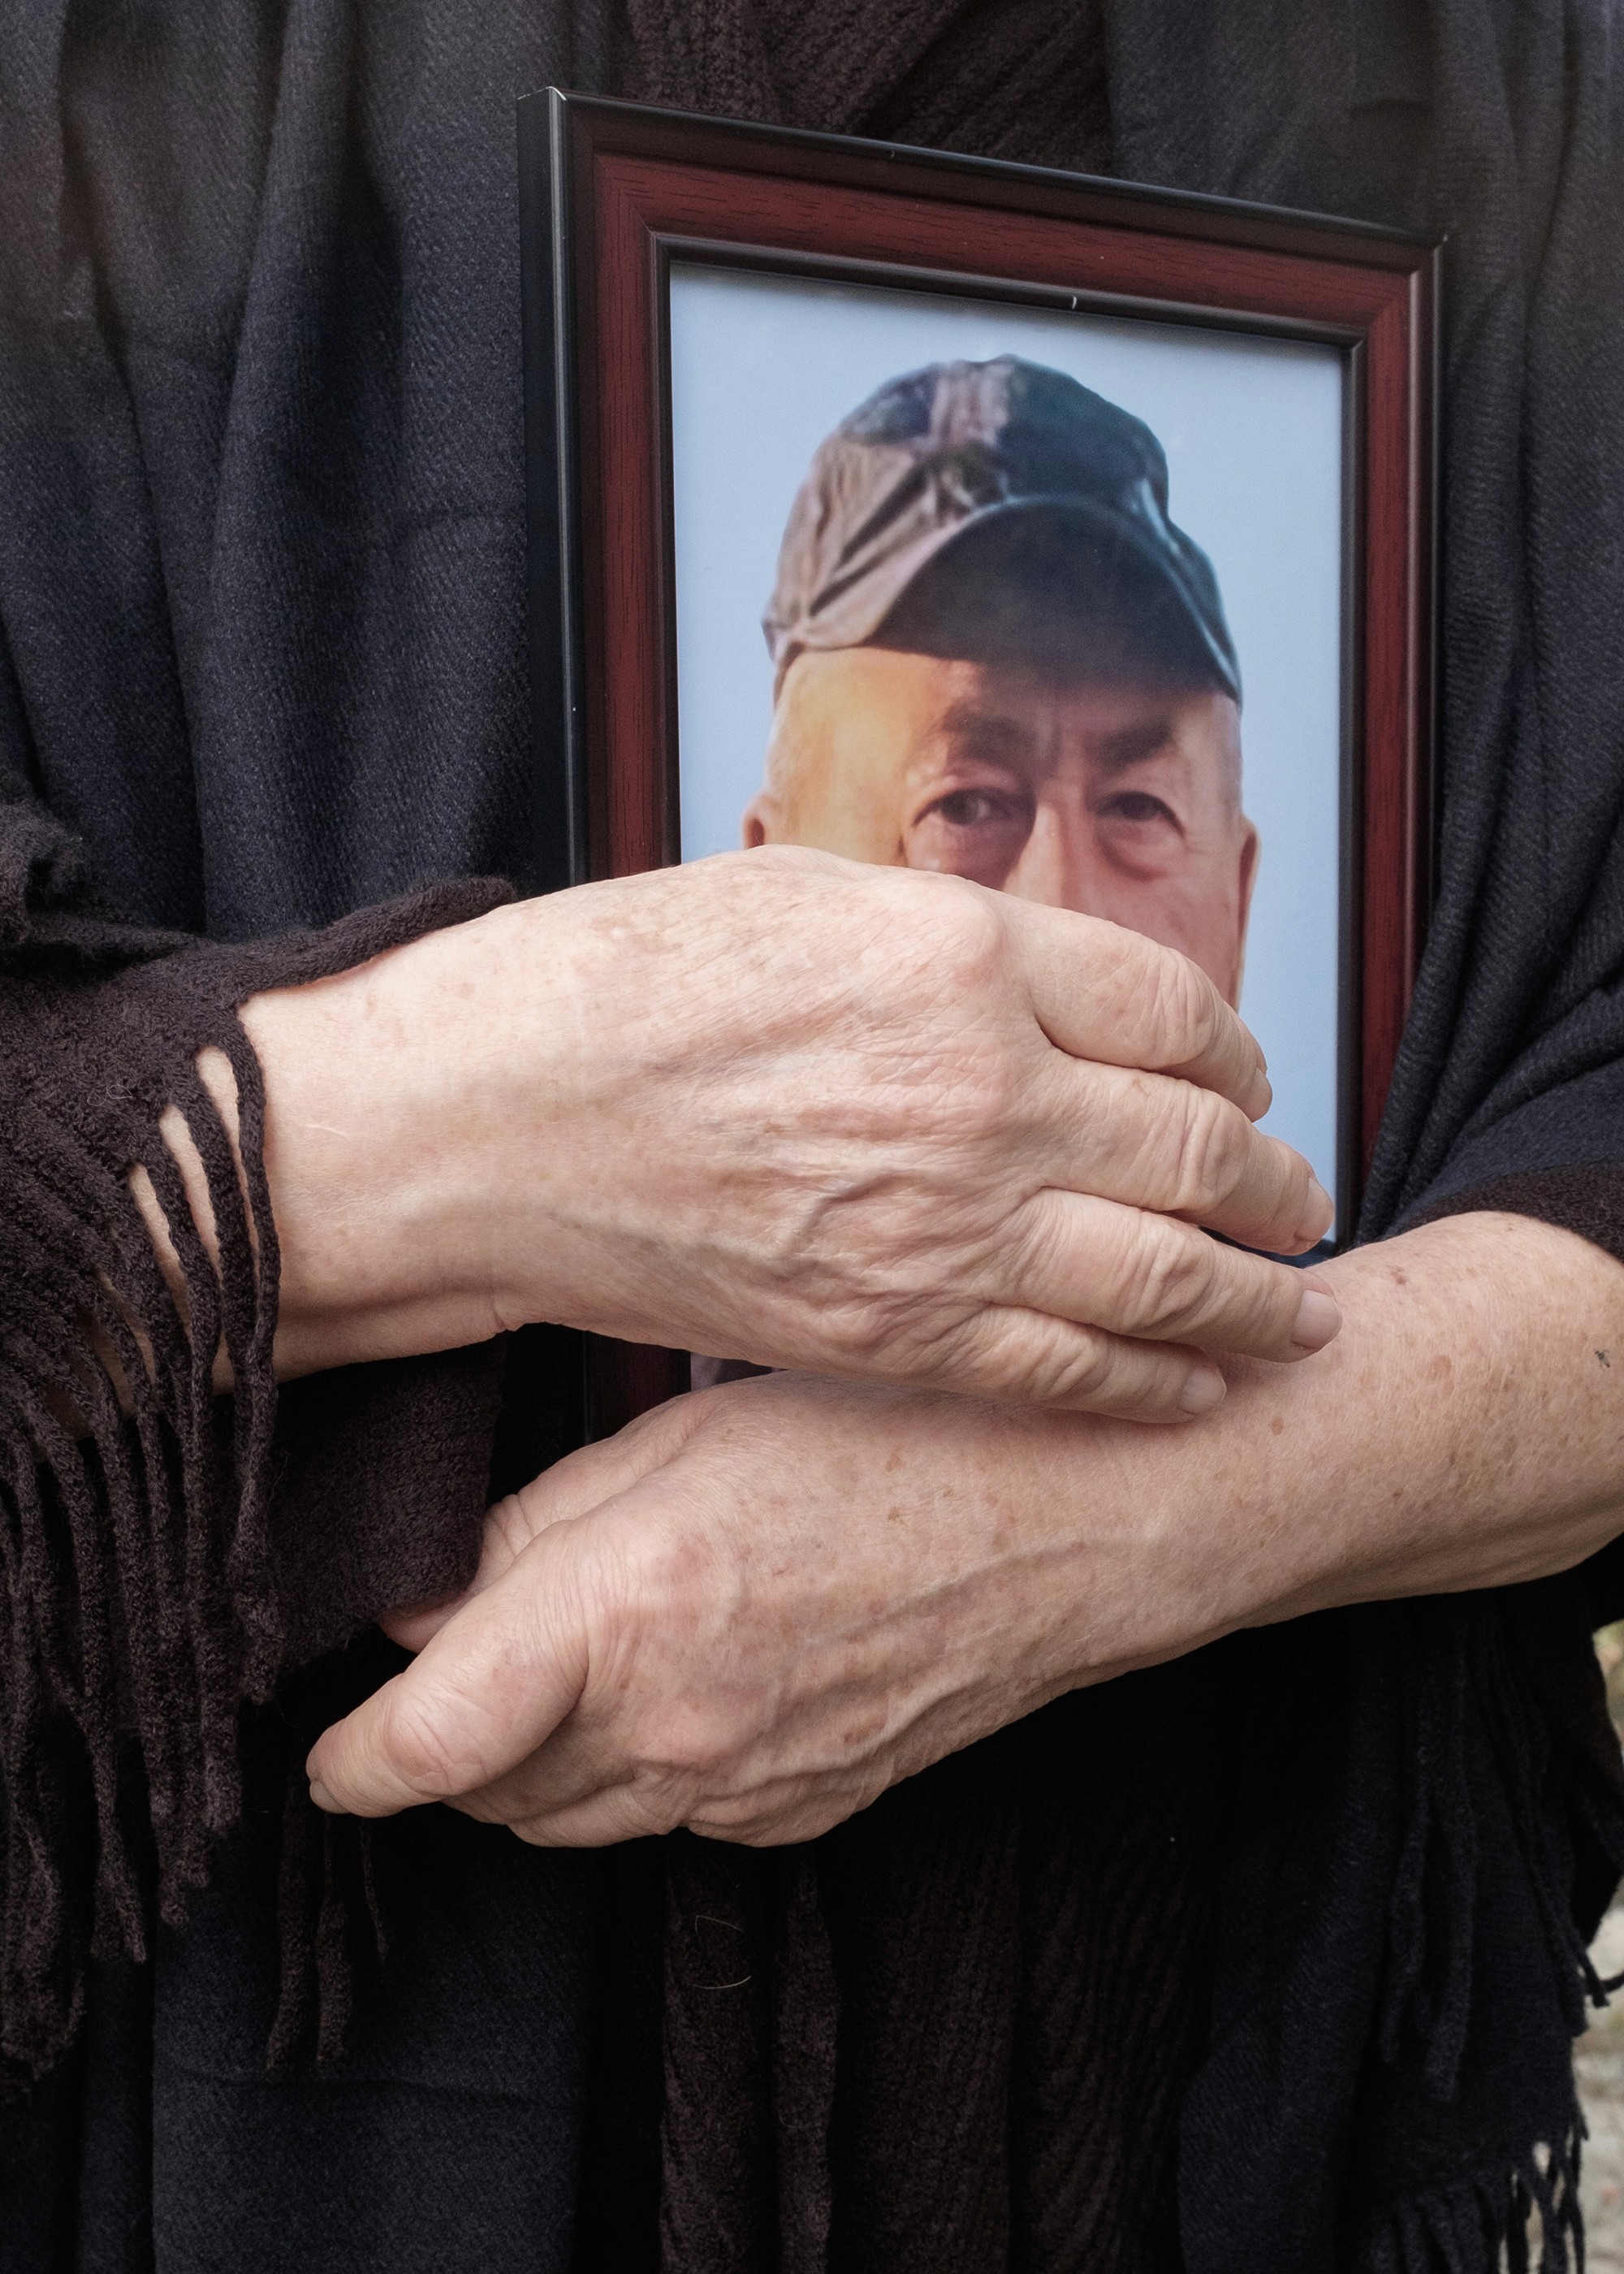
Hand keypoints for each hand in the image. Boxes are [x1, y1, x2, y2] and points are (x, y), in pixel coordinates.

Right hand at [244, 848, 1334, 1418]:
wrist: (487, 1123)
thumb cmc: (618, 987)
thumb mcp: (806, 900)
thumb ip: (951, 944)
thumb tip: (1048, 982)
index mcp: (965, 954)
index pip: (1174, 1008)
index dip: (1232, 1050)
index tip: (1241, 1076)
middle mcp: (981, 1089)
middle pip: (1197, 1144)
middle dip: (1271, 1179)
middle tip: (1300, 1197)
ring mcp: (941, 1222)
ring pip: (1163, 1274)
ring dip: (1251, 1296)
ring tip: (1296, 1310)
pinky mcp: (889, 1331)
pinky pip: (1064, 1371)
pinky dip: (1150, 1384)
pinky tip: (1195, 1390)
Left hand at [310, 1372, 1147, 1847]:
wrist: (1080, 1522)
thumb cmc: (893, 1438)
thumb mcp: (684, 1433)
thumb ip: (534, 1529)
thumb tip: (426, 1606)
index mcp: (625, 1614)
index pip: (424, 1749)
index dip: (351, 1762)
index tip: (328, 1752)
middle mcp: (674, 1728)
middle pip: (489, 1796)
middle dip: (447, 1745)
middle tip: (462, 1656)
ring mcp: (746, 1787)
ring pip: (577, 1819)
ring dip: (539, 1764)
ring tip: (576, 1660)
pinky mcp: (807, 1812)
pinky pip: (675, 1818)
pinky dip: (643, 1771)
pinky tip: (688, 1681)